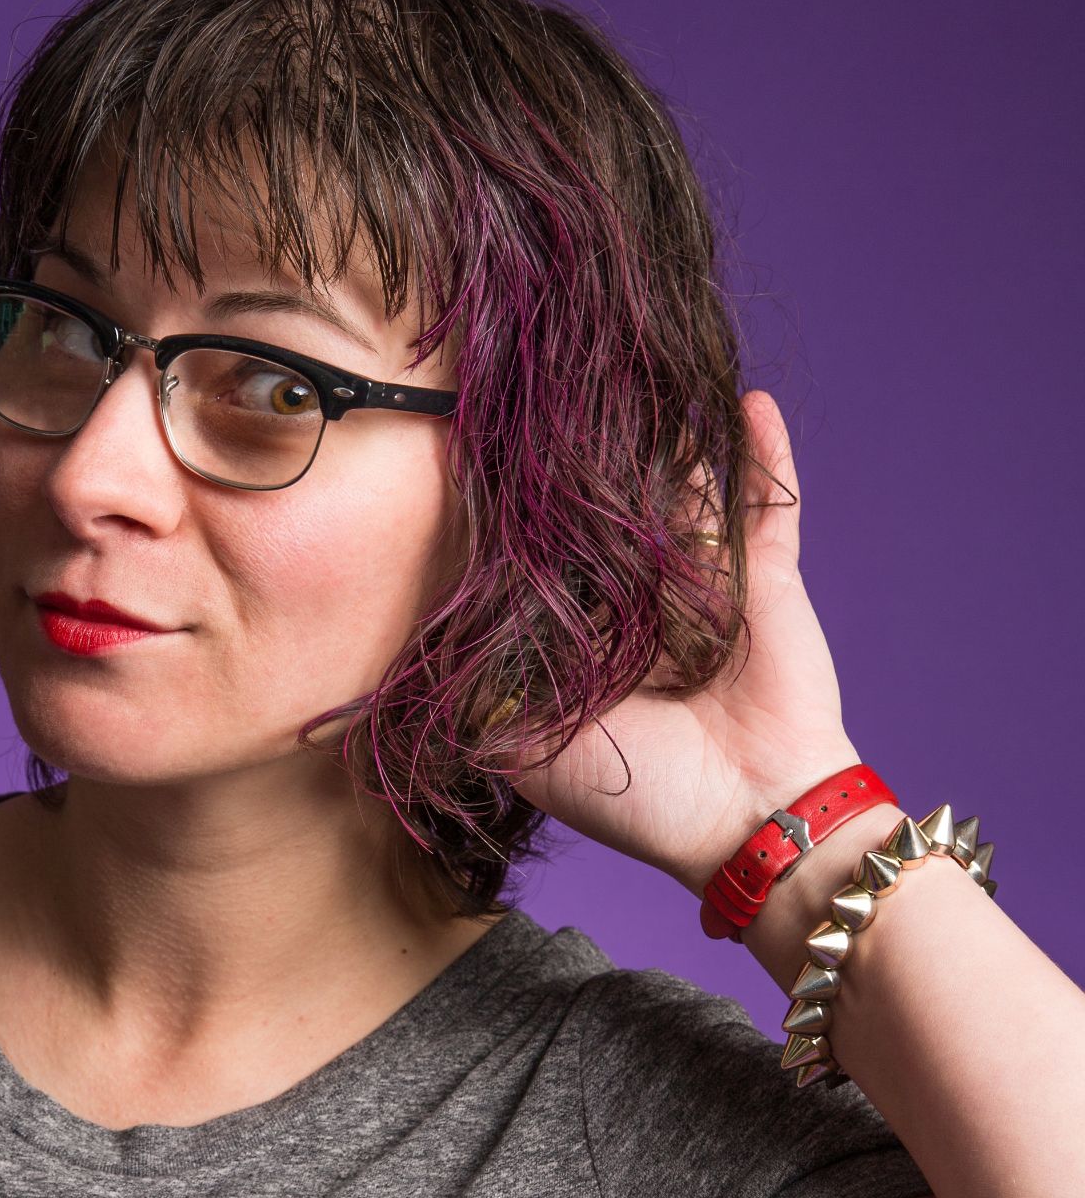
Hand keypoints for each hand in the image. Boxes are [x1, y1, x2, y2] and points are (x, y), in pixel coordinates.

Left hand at [503, 390, 862, 897]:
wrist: (753, 820)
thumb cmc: (639, 796)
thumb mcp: (530, 754)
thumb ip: (480, 700)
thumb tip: (426, 643)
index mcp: (582, 637)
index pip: (542, 559)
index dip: (514, 516)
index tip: (475, 454)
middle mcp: (638, 602)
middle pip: (608, 514)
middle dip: (586, 460)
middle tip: (553, 393)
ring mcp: (704, 584)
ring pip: (681, 495)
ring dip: (666, 440)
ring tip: (634, 377)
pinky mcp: (766, 579)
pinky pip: (770, 507)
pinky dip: (765, 456)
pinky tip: (746, 401)